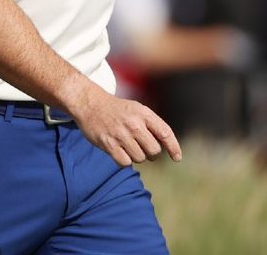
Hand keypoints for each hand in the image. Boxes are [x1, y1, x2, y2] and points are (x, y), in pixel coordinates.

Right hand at [66, 85, 181, 167]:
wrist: (89, 104)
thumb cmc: (117, 110)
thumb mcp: (137, 109)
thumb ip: (152, 125)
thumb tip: (166, 149)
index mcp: (143, 113)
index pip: (165, 133)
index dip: (173, 147)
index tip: (176, 158)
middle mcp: (134, 124)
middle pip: (154, 151)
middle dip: (151, 153)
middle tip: (143, 148)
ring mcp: (121, 134)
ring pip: (140, 158)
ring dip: (136, 156)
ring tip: (128, 146)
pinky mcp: (108, 144)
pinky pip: (125, 163)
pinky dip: (124, 161)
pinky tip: (119, 151)